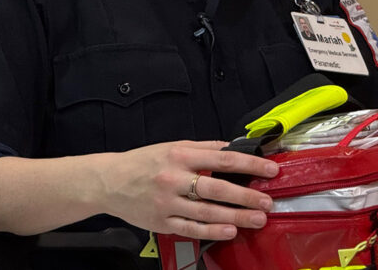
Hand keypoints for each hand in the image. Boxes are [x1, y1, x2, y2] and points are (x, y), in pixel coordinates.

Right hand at [98, 140, 279, 240]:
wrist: (108, 181)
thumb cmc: (142, 162)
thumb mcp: (172, 146)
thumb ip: (203, 148)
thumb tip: (232, 148)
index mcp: (180, 155)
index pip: (223, 159)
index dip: (250, 165)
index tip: (270, 170)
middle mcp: (174, 178)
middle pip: (217, 188)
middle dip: (246, 196)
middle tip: (267, 201)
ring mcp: (167, 202)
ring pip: (207, 212)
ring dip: (236, 216)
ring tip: (257, 219)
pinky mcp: (161, 221)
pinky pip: (191, 228)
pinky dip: (212, 230)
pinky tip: (230, 230)